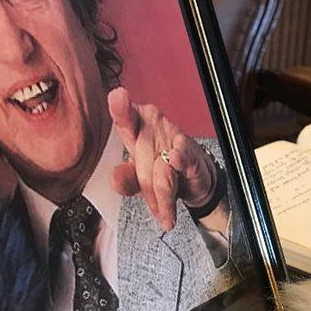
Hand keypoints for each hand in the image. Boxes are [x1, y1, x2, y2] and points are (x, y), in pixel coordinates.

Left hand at [107, 87, 217, 230]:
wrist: (194, 182)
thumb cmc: (161, 171)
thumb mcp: (138, 179)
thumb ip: (125, 180)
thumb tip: (115, 178)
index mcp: (135, 128)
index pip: (124, 118)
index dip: (121, 108)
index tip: (117, 96)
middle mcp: (153, 126)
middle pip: (142, 157)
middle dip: (147, 189)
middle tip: (155, 210)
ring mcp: (172, 134)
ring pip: (160, 166)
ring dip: (163, 195)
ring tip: (165, 213)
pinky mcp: (190, 148)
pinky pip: (181, 158)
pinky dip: (178, 163)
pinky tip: (176, 162)